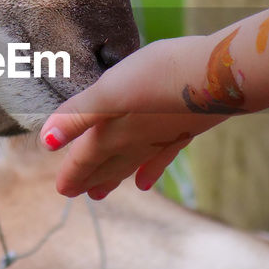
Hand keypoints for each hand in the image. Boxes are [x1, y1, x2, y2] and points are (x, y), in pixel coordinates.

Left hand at [40, 35, 228, 198]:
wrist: (222, 75)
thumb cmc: (162, 76)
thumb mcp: (110, 90)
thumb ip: (78, 116)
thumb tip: (46, 142)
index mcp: (114, 133)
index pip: (85, 158)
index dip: (71, 172)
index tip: (61, 189)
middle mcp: (136, 142)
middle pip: (106, 166)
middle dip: (89, 179)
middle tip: (76, 193)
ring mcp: (162, 139)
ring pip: (131, 165)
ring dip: (114, 178)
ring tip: (101, 193)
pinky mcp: (185, 130)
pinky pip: (161, 157)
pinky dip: (151, 171)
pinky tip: (147, 182)